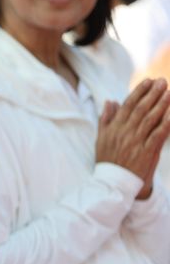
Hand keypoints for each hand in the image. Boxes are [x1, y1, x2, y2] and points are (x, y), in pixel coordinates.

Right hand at [96, 78, 169, 198]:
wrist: (113, 181)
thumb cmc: (107, 159)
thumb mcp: (101, 138)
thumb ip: (106, 119)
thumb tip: (110, 101)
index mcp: (114, 127)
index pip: (128, 105)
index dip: (139, 92)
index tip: (148, 81)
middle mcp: (125, 132)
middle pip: (141, 109)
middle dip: (152, 94)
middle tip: (162, 82)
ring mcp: (136, 141)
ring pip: (150, 119)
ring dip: (161, 104)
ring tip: (169, 93)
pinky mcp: (147, 151)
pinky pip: (159, 134)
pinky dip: (166, 123)